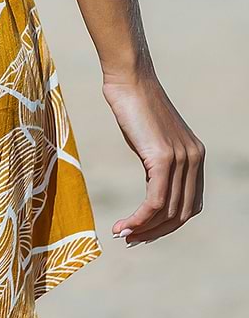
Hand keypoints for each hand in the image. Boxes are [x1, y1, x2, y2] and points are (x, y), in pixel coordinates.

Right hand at [102, 71, 204, 245]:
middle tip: (131, 239)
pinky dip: (140, 218)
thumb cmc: (133, 105)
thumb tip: (153, 192)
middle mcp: (194, 159)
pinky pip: (155, 200)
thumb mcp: (151, 141)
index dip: (168, 225)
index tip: (143, 231)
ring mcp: (181, 159)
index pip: (190, 205)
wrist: (129, 78)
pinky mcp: (163, 158)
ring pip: (168, 211)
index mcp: (195, 156)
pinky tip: (124, 224)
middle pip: (182, 213)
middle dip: (156, 232)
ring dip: (144, 229)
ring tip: (122, 234)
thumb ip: (158, 165)